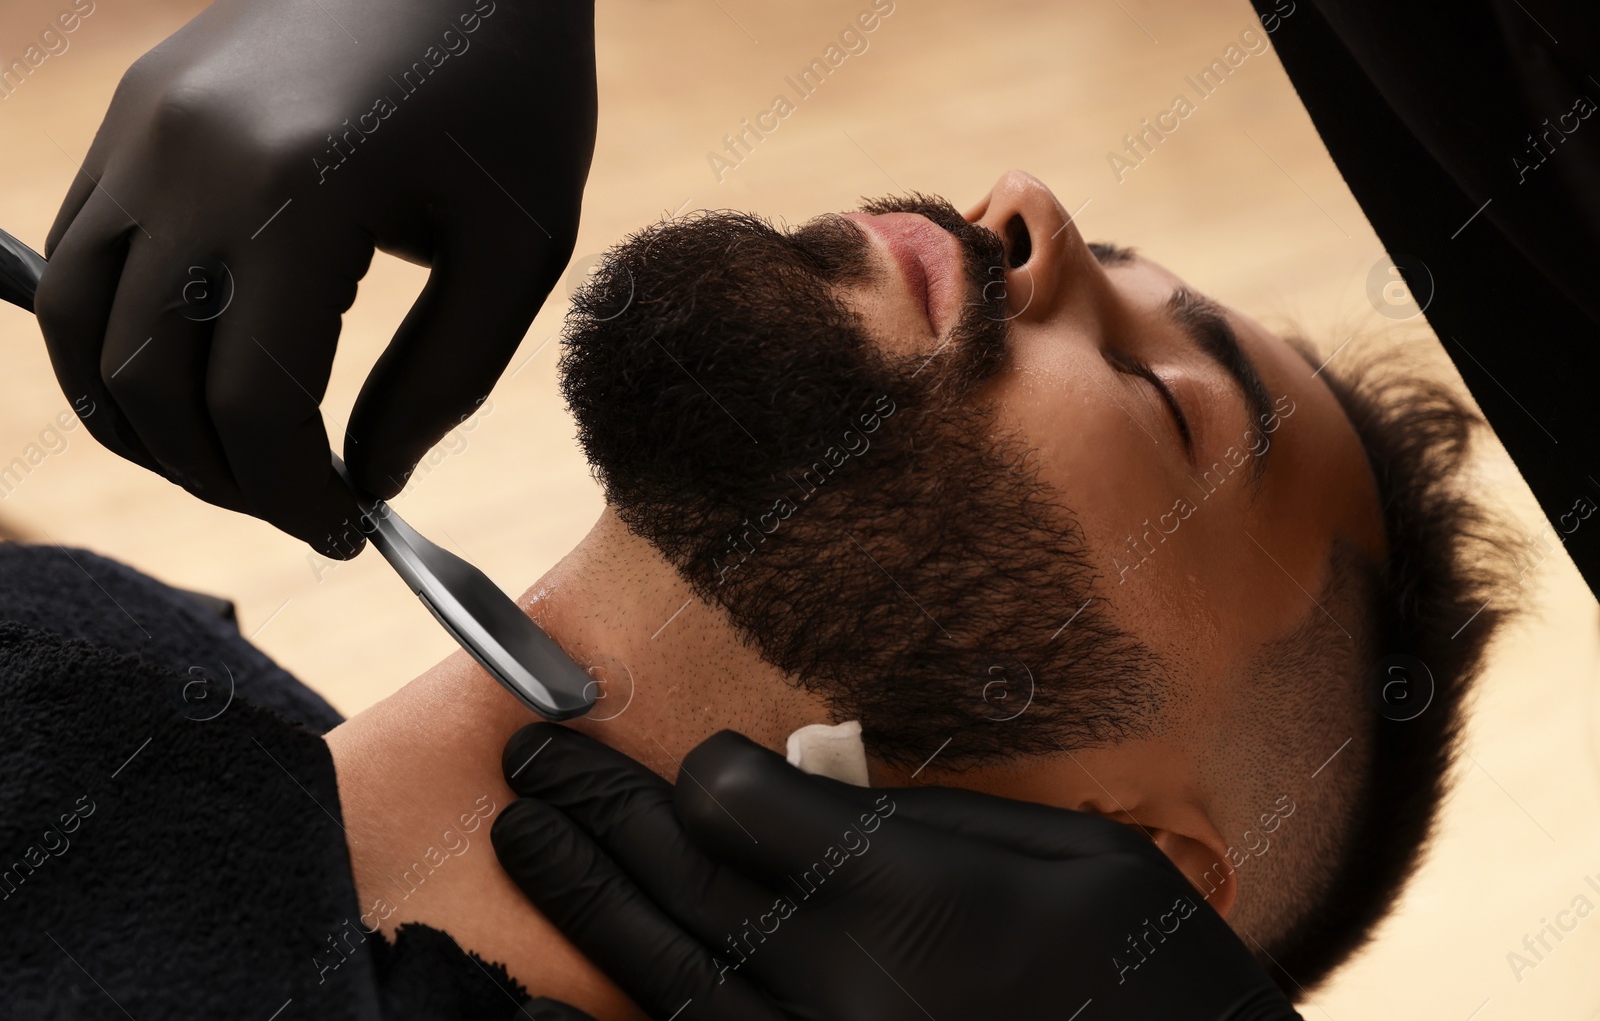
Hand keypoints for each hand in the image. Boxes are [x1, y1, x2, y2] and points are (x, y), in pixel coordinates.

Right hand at [33, 0, 597, 556]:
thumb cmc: (511, 92)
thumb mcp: (518, 252)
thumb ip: (441, 384)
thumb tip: (368, 483)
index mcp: (304, 192)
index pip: (255, 405)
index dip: (292, 496)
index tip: (343, 533)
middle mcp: (193, 157)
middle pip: (151, 382)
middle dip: (220, 476)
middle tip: (296, 507)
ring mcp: (145, 126)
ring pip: (82, 327)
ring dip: (142, 422)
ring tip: (231, 461)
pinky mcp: (135, 110)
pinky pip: (82, 254)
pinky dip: (114, 341)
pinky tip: (188, 378)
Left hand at [492, 725, 1301, 1020]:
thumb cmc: (1144, 975)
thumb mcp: (1069, 856)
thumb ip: (925, 820)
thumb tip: (808, 788)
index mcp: (905, 899)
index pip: (735, 803)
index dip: (708, 772)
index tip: (708, 767)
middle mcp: (834, 985)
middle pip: (678, 877)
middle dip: (597, 808)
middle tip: (529, 760)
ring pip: (660, 970)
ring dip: (583, 895)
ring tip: (524, 834)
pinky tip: (534, 999)